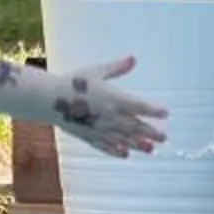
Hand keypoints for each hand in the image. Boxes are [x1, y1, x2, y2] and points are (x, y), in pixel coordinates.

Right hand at [45, 56, 167, 158]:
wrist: (48, 99)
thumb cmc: (72, 82)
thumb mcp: (96, 71)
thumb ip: (116, 68)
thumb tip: (133, 59)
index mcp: (112, 98)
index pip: (138, 105)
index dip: (153, 110)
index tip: (165, 113)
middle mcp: (108, 116)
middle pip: (134, 126)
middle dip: (150, 132)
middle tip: (164, 138)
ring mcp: (98, 128)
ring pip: (122, 139)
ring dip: (138, 144)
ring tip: (151, 150)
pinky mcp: (88, 136)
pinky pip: (105, 146)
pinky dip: (115, 151)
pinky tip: (125, 154)